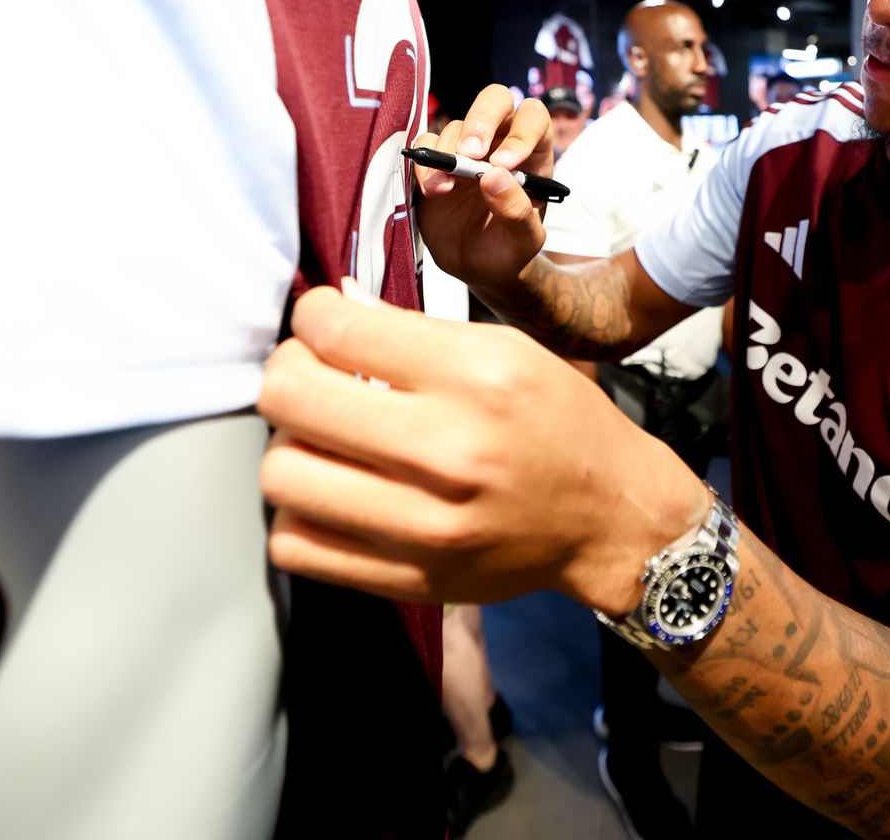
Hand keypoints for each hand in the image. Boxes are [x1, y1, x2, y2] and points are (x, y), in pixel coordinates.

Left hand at [258, 287, 707, 612]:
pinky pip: (295, 546)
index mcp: (477, 378)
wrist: (609, 517)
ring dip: (291, 447)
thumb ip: (412, 332)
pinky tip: (332, 493)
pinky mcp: (410, 579)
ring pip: (281, 476)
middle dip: (288, 374)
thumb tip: (326, 310)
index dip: (313, 316)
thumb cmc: (558, 424)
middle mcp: (450, 452)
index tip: (324, 323)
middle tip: (312, 376)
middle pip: (289, 398)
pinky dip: (299, 514)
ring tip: (325, 440)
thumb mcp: (506, 350)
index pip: (334, 330)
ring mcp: (427, 526)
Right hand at [411, 85, 555, 292]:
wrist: (477, 267)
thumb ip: (517, 211)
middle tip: (469, 154)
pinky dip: (425, 163)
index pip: (533, 119)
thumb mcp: (524, 241)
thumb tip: (495, 177)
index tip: (503, 164)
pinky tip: (432, 190)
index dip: (521, 132)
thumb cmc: (509, 250)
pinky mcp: (435, 162)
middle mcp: (500, 142)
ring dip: (448, 153)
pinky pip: (425, 145)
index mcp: (533, 154)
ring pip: (456, 126)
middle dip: (481, 120)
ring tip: (444, 189)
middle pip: (495, 100)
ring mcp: (466, 150)